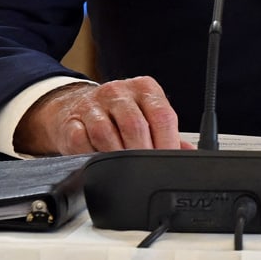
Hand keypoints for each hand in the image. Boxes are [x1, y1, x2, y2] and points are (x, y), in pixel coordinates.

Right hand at [14, 76, 185, 155]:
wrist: (73, 106)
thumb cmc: (117, 113)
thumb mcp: (146, 114)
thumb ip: (167, 133)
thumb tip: (189, 154)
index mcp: (145, 88)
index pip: (162, 115)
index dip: (167, 142)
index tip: (167, 161)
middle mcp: (119, 92)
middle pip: (135, 125)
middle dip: (142, 153)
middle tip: (146, 171)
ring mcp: (92, 105)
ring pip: (106, 133)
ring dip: (116, 157)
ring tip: (124, 170)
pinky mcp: (70, 121)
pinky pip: (81, 141)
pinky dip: (90, 156)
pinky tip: (98, 163)